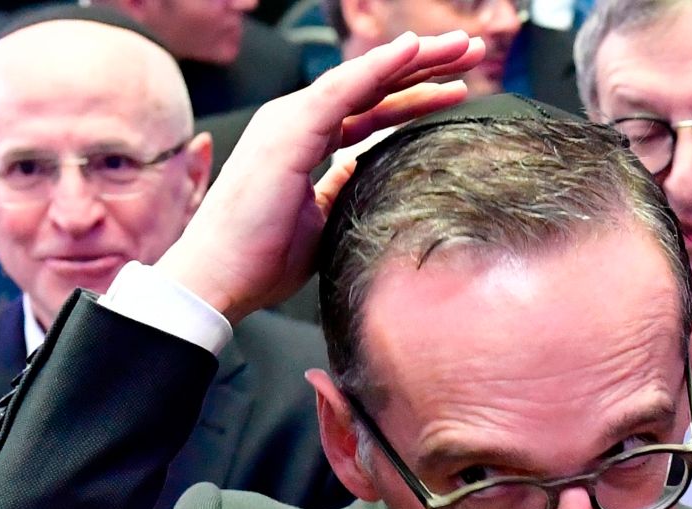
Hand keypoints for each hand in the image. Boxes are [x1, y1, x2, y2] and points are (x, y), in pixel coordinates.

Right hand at [154, 30, 486, 321]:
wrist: (220, 278)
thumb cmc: (262, 258)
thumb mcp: (320, 218)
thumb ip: (340, 187)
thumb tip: (363, 172)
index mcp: (305, 141)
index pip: (369, 108)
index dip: (413, 94)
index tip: (458, 88)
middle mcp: (297, 121)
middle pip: (372, 85)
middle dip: (423, 67)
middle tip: (470, 53)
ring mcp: (291, 121)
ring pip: (364, 77)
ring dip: (414, 58)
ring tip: (460, 47)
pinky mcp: (289, 130)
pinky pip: (343, 89)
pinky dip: (379, 67)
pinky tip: (412, 50)